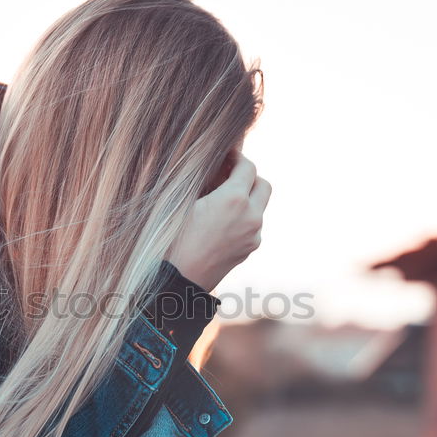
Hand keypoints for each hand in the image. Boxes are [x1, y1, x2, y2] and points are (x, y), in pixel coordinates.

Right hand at [166, 151, 271, 291]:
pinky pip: (252, 225)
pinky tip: (219, 220)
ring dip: (246, 198)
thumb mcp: (182, 202)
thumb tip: (212, 166)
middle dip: (248, 177)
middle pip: (263, 184)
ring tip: (219, 199)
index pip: (248, 166)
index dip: (237, 156)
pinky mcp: (249, 249)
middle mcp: (251, 217)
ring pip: (259, 207)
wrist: (176, 281)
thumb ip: (203, 180)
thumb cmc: (172, 239)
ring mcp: (253, 235)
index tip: (225, 156)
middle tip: (227, 175)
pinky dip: (242, 217)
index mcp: (234, 200)